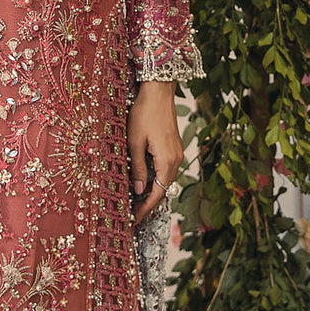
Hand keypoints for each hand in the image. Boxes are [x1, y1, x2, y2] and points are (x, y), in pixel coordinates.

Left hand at [128, 80, 182, 224]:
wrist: (158, 91)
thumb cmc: (143, 113)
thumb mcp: (134, 141)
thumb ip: (137, 167)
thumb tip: (137, 190)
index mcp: (167, 160)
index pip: (157, 193)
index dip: (145, 208)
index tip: (134, 219)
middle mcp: (176, 159)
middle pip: (163, 189)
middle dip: (148, 203)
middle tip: (132, 214)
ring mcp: (177, 152)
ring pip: (165, 179)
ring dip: (152, 191)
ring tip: (135, 201)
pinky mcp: (174, 147)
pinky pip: (165, 169)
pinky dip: (155, 179)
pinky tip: (144, 181)